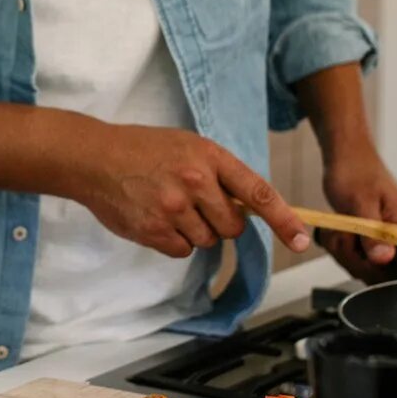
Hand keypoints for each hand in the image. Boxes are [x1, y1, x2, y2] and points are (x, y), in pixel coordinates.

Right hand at [65, 122, 312, 256]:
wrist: (93, 158)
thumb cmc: (142, 149)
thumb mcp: (188, 146)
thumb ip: (219, 173)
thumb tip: (249, 209)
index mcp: (209, 157)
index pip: (258, 193)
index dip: (284, 220)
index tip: (302, 240)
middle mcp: (195, 181)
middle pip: (233, 226)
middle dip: (221, 222)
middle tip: (195, 204)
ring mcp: (174, 208)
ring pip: (207, 241)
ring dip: (194, 231)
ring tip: (168, 206)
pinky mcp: (154, 230)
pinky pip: (182, 251)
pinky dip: (173, 241)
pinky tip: (155, 218)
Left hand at [319, 143, 396, 282]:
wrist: (346, 156)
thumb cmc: (355, 172)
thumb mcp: (360, 204)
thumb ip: (372, 234)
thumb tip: (385, 259)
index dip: (377, 269)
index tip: (357, 251)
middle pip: (380, 273)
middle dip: (352, 256)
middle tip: (341, 232)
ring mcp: (389, 240)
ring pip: (364, 266)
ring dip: (344, 249)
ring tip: (339, 226)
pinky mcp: (375, 239)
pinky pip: (358, 257)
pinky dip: (343, 246)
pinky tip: (338, 230)